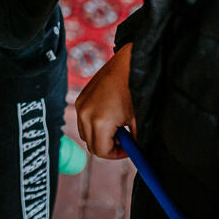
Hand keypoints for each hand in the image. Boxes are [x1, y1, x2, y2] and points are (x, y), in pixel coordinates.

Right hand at [75, 43, 136, 159]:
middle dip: (108, 146)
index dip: (116, 154)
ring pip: (86, 134)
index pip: (102, 151)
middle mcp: (85, 114)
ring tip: (117, 125)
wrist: (128, 63)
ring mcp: (80, 105)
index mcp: (99, 121)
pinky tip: (109, 114)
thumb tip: (133, 153)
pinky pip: (83, 121)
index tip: (128, 148)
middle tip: (124, 140)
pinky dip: (94, 124)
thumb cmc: (135, 90)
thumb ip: (134, 141)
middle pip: (91, 145)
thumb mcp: (138, 121)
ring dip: (99, 136)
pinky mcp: (80, 98)